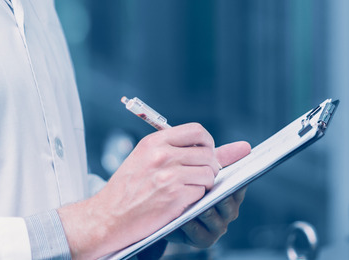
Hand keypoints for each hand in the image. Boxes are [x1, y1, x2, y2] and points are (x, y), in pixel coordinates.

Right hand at [58, 124, 231, 259]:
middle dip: (209, 168)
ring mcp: (169, 176)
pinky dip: (196, 199)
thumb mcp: (147, 159)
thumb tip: (241, 148)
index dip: (207, 143)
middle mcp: (162, 156)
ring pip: (209, 174)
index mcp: (155, 142)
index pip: (197, 131)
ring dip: (204, 185)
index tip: (204, 154)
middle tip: (197, 178)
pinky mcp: (174, 197)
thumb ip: (185, 150)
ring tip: (186, 190)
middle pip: (208, 154)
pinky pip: (202, 193)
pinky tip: (180, 202)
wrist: (106, 218)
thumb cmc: (127, 189)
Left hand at [168, 141, 250, 248]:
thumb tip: (246, 146)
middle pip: (228, 202)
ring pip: (213, 216)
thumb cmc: (187, 186)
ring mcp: (218, 226)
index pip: (239, 184)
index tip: (219, 169)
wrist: (164, 212)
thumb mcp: (201, 168)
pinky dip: (189, 223)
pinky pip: (199, 232)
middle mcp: (229, 211)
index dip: (231, 178)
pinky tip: (179, 214)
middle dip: (216, 193)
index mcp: (232, 192)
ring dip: (201, 207)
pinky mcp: (204, 239)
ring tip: (188, 198)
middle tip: (204, 183)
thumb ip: (220, 158)